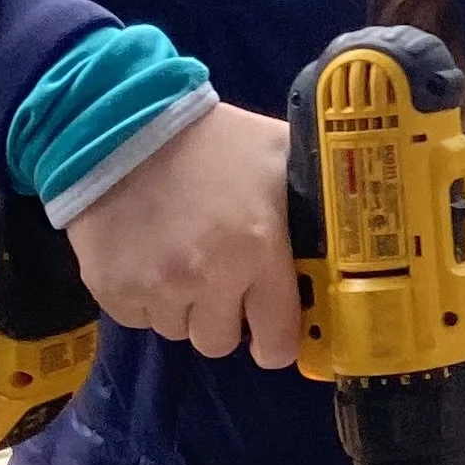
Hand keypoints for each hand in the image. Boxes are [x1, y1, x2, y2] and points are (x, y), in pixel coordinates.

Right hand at [66, 102, 301, 369]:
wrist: (120, 121)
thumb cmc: (212, 139)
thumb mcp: (280, 156)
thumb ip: (314, 200)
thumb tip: (353, 225)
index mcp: (257, 251)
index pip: (277, 342)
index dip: (277, 339)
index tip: (272, 326)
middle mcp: (205, 279)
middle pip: (219, 343)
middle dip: (225, 318)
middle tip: (222, 280)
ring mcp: (154, 287)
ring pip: (177, 330)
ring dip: (183, 306)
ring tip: (181, 259)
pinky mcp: (110, 287)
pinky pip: (137, 318)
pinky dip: (144, 298)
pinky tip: (148, 257)